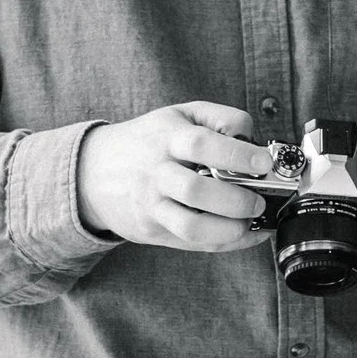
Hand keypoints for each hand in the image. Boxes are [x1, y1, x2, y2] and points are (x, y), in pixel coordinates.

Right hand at [75, 102, 272, 252]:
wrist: (93, 171)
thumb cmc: (148, 141)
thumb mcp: (179, 114)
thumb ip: (220, 118)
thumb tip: (254, 140)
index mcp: (166, 137)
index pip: (201, 144)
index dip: (236, 155)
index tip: (263, 163)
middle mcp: (157, 172)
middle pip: (196, 191)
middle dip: (236, 200)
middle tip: (258, 199)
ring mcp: (152, 205)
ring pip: (191, 226)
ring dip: (229, 229)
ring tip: (249, 220)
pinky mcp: (152, 230)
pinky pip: (192, 242)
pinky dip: (224, 242)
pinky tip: (245, 234)